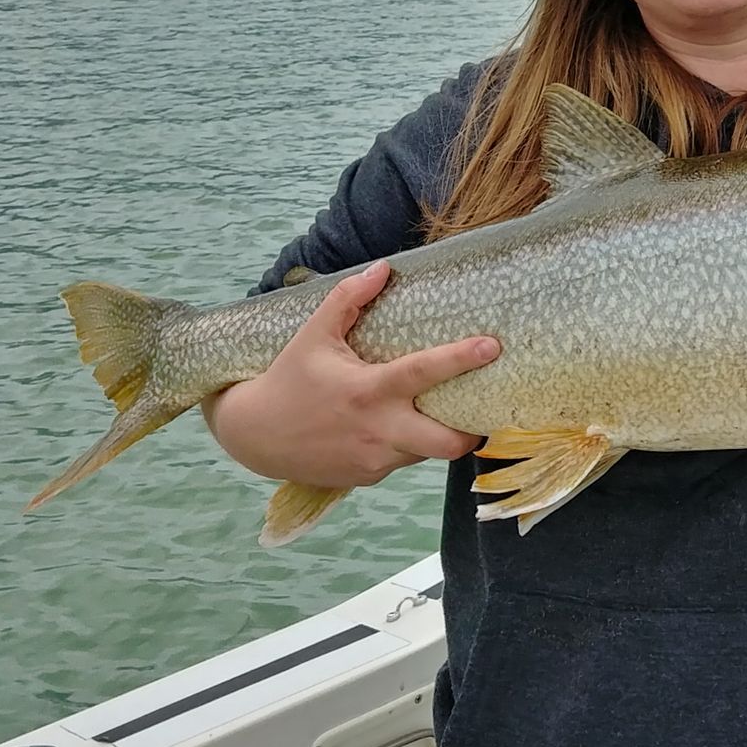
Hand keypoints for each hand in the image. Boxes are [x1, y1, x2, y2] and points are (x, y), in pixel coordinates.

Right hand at [205, 259, 500, 487]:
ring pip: (427, 454)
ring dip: (439, 437)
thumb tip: (383, 268)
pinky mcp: (367, 478)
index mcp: (368, 389)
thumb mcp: (313, 333)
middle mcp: (377, 430)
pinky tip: (399, 429)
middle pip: (446, 443)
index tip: (492, 346)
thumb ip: (349, 299)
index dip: (461, 359)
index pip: (423, 373)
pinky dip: (408, 447)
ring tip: (444, 414)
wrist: (253, 436)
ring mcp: (374, 459)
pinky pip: (403, 462)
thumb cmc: (288, 378)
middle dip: (473, 432)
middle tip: (483, 410)